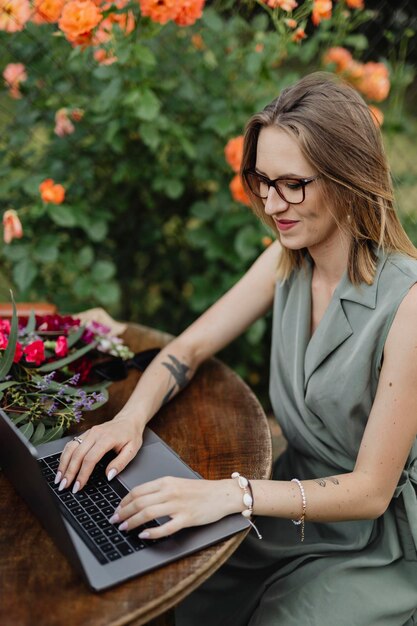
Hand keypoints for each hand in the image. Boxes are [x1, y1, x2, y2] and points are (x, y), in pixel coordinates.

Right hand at [55, 415, 142, 492]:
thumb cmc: (131, 435)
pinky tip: (62, 466)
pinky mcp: (85, 433)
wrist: (129, 419)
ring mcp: (88, 432)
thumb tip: (109, 476)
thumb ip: (120, 463)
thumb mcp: (132, 450)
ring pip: (71, 448)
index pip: (90, 459)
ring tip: (59, 478)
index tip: (78, 486)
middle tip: (64, 486)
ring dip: (63, 464)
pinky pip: (71, 444)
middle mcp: (95, 434)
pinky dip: (64, 456)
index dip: (82, 474)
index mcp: (106, 438)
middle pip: (77, 455)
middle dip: (69, 472)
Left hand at [109, 477, 241, 538]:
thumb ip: (159, 490)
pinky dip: (151, 532)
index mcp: (166, 481)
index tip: (116, 509)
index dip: (123, 501)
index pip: (137, 491)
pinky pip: (165, 527)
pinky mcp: (187, 518)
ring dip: (132, 522)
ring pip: (148, 514)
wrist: (222, 494)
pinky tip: (143, 535)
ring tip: (124, 528)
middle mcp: (170, 491)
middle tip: (114, 521)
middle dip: (123, 513)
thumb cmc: (200, 490)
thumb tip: (139, 500)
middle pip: (139, 502)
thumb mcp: (177, 483)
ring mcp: (178, 505)